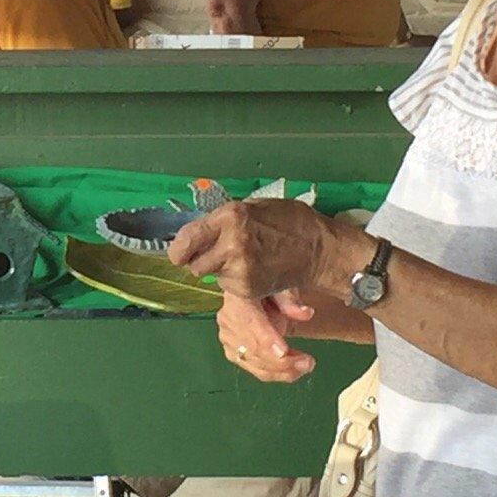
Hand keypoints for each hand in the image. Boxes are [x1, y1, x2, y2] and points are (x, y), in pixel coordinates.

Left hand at [168, 199, 339, 299]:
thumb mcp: (252, 207)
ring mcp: (240, 269)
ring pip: (212, 277)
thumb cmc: (288, 221)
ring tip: (244, 259)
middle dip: (202, 260)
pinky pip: (229, 287)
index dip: (179, 249)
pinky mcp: (249, 289)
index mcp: (229, 217)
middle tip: (219, 253)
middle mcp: (231, 244)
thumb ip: (223, 221)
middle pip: (195, 265)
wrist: (318, 248)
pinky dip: (236, 281)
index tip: (179, 253)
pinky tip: (254, 269)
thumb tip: (197, 233)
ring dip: (221, 270)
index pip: (187, 239)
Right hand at [216, 291, 315, 382]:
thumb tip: (306, 314)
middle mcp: (228, 320)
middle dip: (282, 362)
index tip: (285, 352)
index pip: (250, 322)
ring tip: (306, 366)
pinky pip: (256, 369)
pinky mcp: (233, 353)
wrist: (250, 291)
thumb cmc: (267, 286)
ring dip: (283, 371)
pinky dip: (277, 374)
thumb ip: (291, 299)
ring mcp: (228, 339)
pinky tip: (295, 370)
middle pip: (253, 349)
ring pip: (255, 363)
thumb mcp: (280, 285)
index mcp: (237, 297)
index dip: (267, 340)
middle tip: (309, 363)